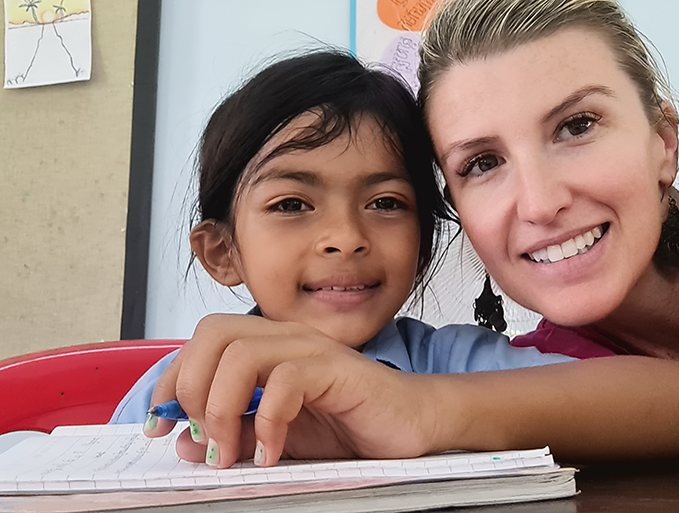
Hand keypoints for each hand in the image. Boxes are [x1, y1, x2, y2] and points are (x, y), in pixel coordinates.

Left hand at [143, 314, 440, 468]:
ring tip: (231, 453)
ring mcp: (312, 349)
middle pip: (212, 335)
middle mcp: (286, 339)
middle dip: (191, 389)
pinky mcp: (338, 368)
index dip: (170, 381)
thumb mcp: (278, 436)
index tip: (158, 424)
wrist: (411, 426)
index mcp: (268, 348)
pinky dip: (268, 422)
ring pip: (241, 354)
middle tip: (201, 439)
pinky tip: (273, 453)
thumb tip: (186, 442)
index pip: (200, 343)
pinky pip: (286, 381)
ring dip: (224, 409)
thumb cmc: (352, 426)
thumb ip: (236, 433)